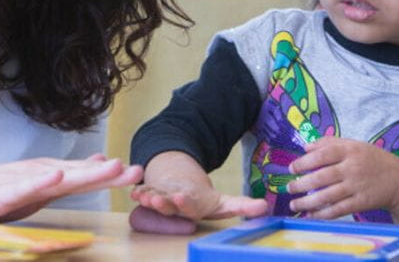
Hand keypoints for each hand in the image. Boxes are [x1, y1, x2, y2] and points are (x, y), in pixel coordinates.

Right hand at [0, 153, 141, 220]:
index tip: (138, 172)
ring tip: (108, 167)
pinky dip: (37, 183)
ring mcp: (14, 183)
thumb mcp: (30, 188)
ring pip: (53, 178)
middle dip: (105, 173)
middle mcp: (33, 176)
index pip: (82, 176)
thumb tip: (96, 163)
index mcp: (43, 178)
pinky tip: (54, 176)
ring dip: (81, 172)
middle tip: (136, 170)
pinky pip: (18, 189)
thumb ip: (62, 180)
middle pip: (74, 175)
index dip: (109, 175)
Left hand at [129, 151, 266, 233]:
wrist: (182, 193)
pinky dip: (137, 190)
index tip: (180, 198)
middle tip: (155, 200)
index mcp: (191, 209)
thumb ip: (242, 206)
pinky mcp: (149, 193)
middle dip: (162, 204)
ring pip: (153, 199)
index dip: (183, 204)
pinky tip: (132, 189)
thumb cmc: (204, 200)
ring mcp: (160, 201)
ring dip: (146, 198)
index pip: (187, 208)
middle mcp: (174, 208)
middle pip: (167, 206)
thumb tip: (265, 208)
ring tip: (140, 196)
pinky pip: (142, 191)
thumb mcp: (224, 203)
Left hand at [288, 136, 398, 223]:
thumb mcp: (353, 144)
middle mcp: (353, 168)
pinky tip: (311, 215)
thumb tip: (305, 147)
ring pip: (328, 195)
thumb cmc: (371, 159)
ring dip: (308, 202)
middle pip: (323, 176)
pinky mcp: (362, 203)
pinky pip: (339, 209)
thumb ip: (329, 143)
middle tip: (289, 188)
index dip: (304, 162)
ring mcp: (358, 186)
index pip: (323, 154)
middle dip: (302, 184)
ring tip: (294, 204)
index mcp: (349, 150)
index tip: (292, 169)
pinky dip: (323, 214)